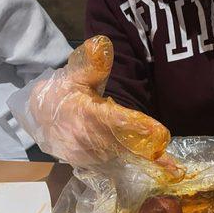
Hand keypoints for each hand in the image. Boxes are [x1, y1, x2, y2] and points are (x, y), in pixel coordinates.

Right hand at [29, 36, 181, 178]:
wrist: (39, 117)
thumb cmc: (63, 93)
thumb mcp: (74, 75)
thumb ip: (90, 64)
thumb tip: (101, 44)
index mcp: (86, 113)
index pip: (115, 120)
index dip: (137, 127)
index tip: (158, 132)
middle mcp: (86, 137)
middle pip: (123, 145)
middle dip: (148, 152)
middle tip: (174, 164)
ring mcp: (85, 154)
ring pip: (120, 157)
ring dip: (141, 160)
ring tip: (169, 167)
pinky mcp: (86, 164)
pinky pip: (113, 164)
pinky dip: (131, 164)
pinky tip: (150, 167)